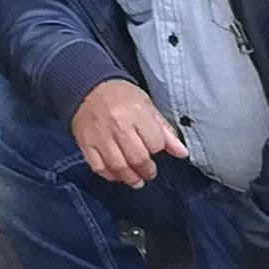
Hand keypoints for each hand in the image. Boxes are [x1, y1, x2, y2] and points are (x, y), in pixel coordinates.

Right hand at [69, 78, 188, 189]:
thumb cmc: (122, 97)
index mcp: (137, 113)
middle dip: (147, 170)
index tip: (156, 151)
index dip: (158, 150)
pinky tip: (117, 174)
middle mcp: (118, 125)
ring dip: (130, 178)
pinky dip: (110, 175)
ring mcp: (100, 136)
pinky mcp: (85, 143)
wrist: (87, 88)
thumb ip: (164, 130)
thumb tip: (183, 153)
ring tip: (136, 180)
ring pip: (118, 166)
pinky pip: (98, 167)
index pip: (155, 143)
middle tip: (149, 172)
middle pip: (137, 158)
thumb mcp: (147, 106)